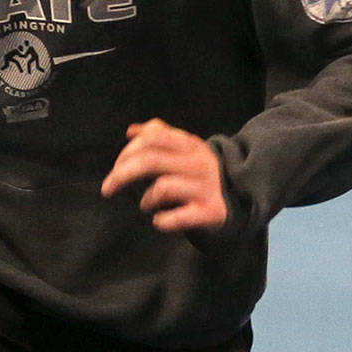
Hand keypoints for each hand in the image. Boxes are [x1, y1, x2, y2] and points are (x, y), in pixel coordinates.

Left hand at [100, 118, 227, 231]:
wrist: (243, 197)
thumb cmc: (203, 172)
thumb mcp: (187, 147)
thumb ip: (160, 134)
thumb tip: (131, 130)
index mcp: (189, 145)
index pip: (153, 138)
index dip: (128, 151)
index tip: (115, 167)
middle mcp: (197, 163)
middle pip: (151, 161)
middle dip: (121, 174)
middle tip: (108, 189)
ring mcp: (205, 187)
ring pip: (163, 187)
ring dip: (146, 198)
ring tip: (145, 204)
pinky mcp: (211, 211)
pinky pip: (181, 216)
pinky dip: (164, 220)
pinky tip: (159, 221)